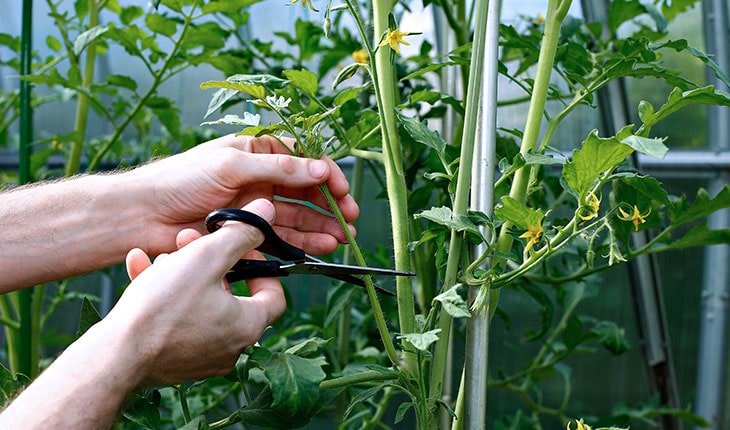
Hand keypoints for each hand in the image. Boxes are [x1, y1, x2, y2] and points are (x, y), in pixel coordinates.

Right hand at [107, 199, 284, 384]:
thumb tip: (267, 211)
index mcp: (247, 326)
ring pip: (199, 305)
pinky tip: (140, 268)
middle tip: (190, 243)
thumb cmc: (163, 308)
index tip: (241, 250)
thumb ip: (240, 233)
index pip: (274, 295)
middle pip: (230, 295)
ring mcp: (202, 358)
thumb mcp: (206, 258)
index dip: (261, 266)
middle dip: (209, 263)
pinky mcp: (173, 362)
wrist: (114, 356)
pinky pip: (176, 322)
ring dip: (182, 275)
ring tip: (162, 257)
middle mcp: (230, 347)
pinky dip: (163, 296)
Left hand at [130, 134, 358, 256]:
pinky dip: (302, 243)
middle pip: (305, 191)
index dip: (326, 174)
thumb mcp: (232, 165)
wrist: (142, 215)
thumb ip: (278, 168)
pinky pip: (282, 238)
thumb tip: (320, 167)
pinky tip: (320, 248)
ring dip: (320, 227)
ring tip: (340, 239)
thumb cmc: (181, 180)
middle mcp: (259, 179)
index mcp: (256, 153)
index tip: (342, 191)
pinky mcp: (247, 234)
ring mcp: (255, 208)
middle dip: (330, 205)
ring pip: (297, 217)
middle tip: (350, 220)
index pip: (302, 160)